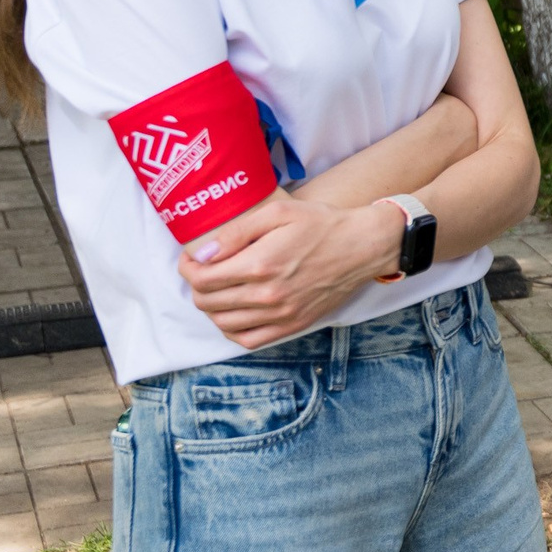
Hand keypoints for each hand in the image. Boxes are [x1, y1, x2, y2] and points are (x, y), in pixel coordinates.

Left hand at [180, 194, 404, 347]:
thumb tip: (203, 254)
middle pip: (207, 303)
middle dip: (197, 286)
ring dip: (212, 308)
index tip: (192, 259)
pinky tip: (235, 314)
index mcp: (260, 264)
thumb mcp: (278, 212)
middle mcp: (267, 295)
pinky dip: (232, 331)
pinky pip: (249, 340)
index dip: (188, 269)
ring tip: (219, 290)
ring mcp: (281, 314)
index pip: (201, 279)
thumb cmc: (322, 224)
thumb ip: (236, 232)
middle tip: (204, 271)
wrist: (363, 246)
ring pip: (223, 324)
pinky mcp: (293, 324)